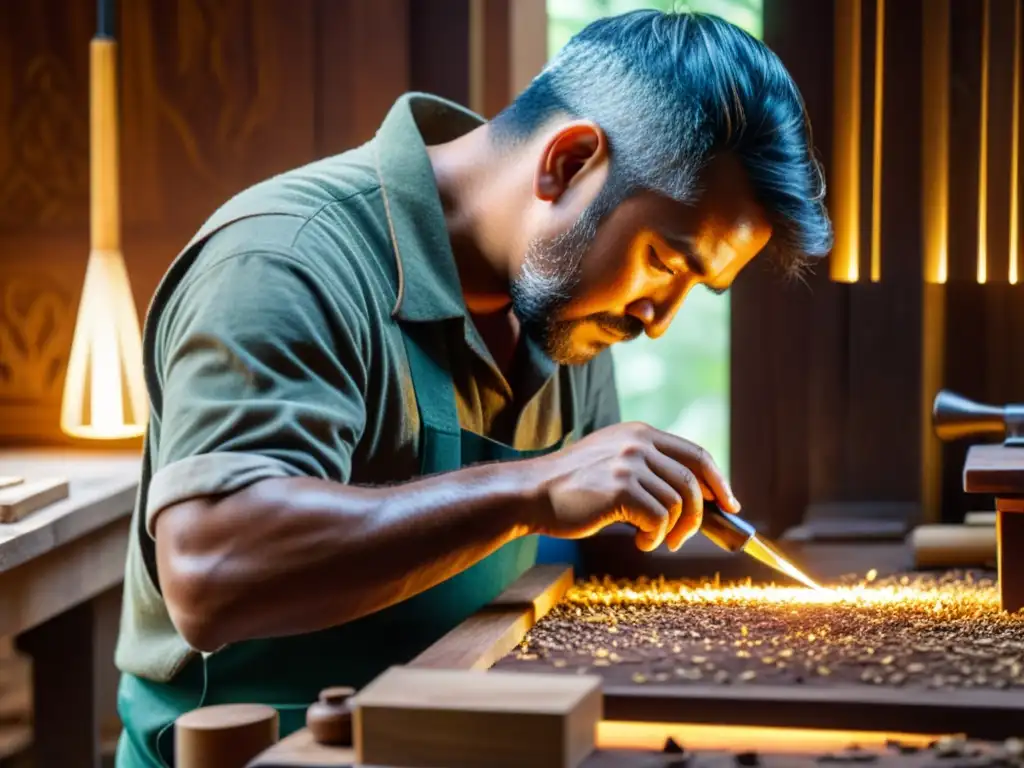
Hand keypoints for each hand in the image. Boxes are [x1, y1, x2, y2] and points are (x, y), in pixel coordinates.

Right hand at [522, 421, 739, 551]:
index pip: (696, 454)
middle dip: (698, 516)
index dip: (719, 481)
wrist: (532, 494)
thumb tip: (698, 501)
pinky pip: (658, 520)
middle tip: (683, 538)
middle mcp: (638, 443)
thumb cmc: (573, 489)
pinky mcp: (620, 489)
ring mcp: (629, 464)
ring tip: (649, 538)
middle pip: (694, 482)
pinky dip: (653, 538)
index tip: (729, 504)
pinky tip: (637, 540)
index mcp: (640, 433)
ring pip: (678, 504)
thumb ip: (649, 469)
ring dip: (671, 531)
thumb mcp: (613, 463)